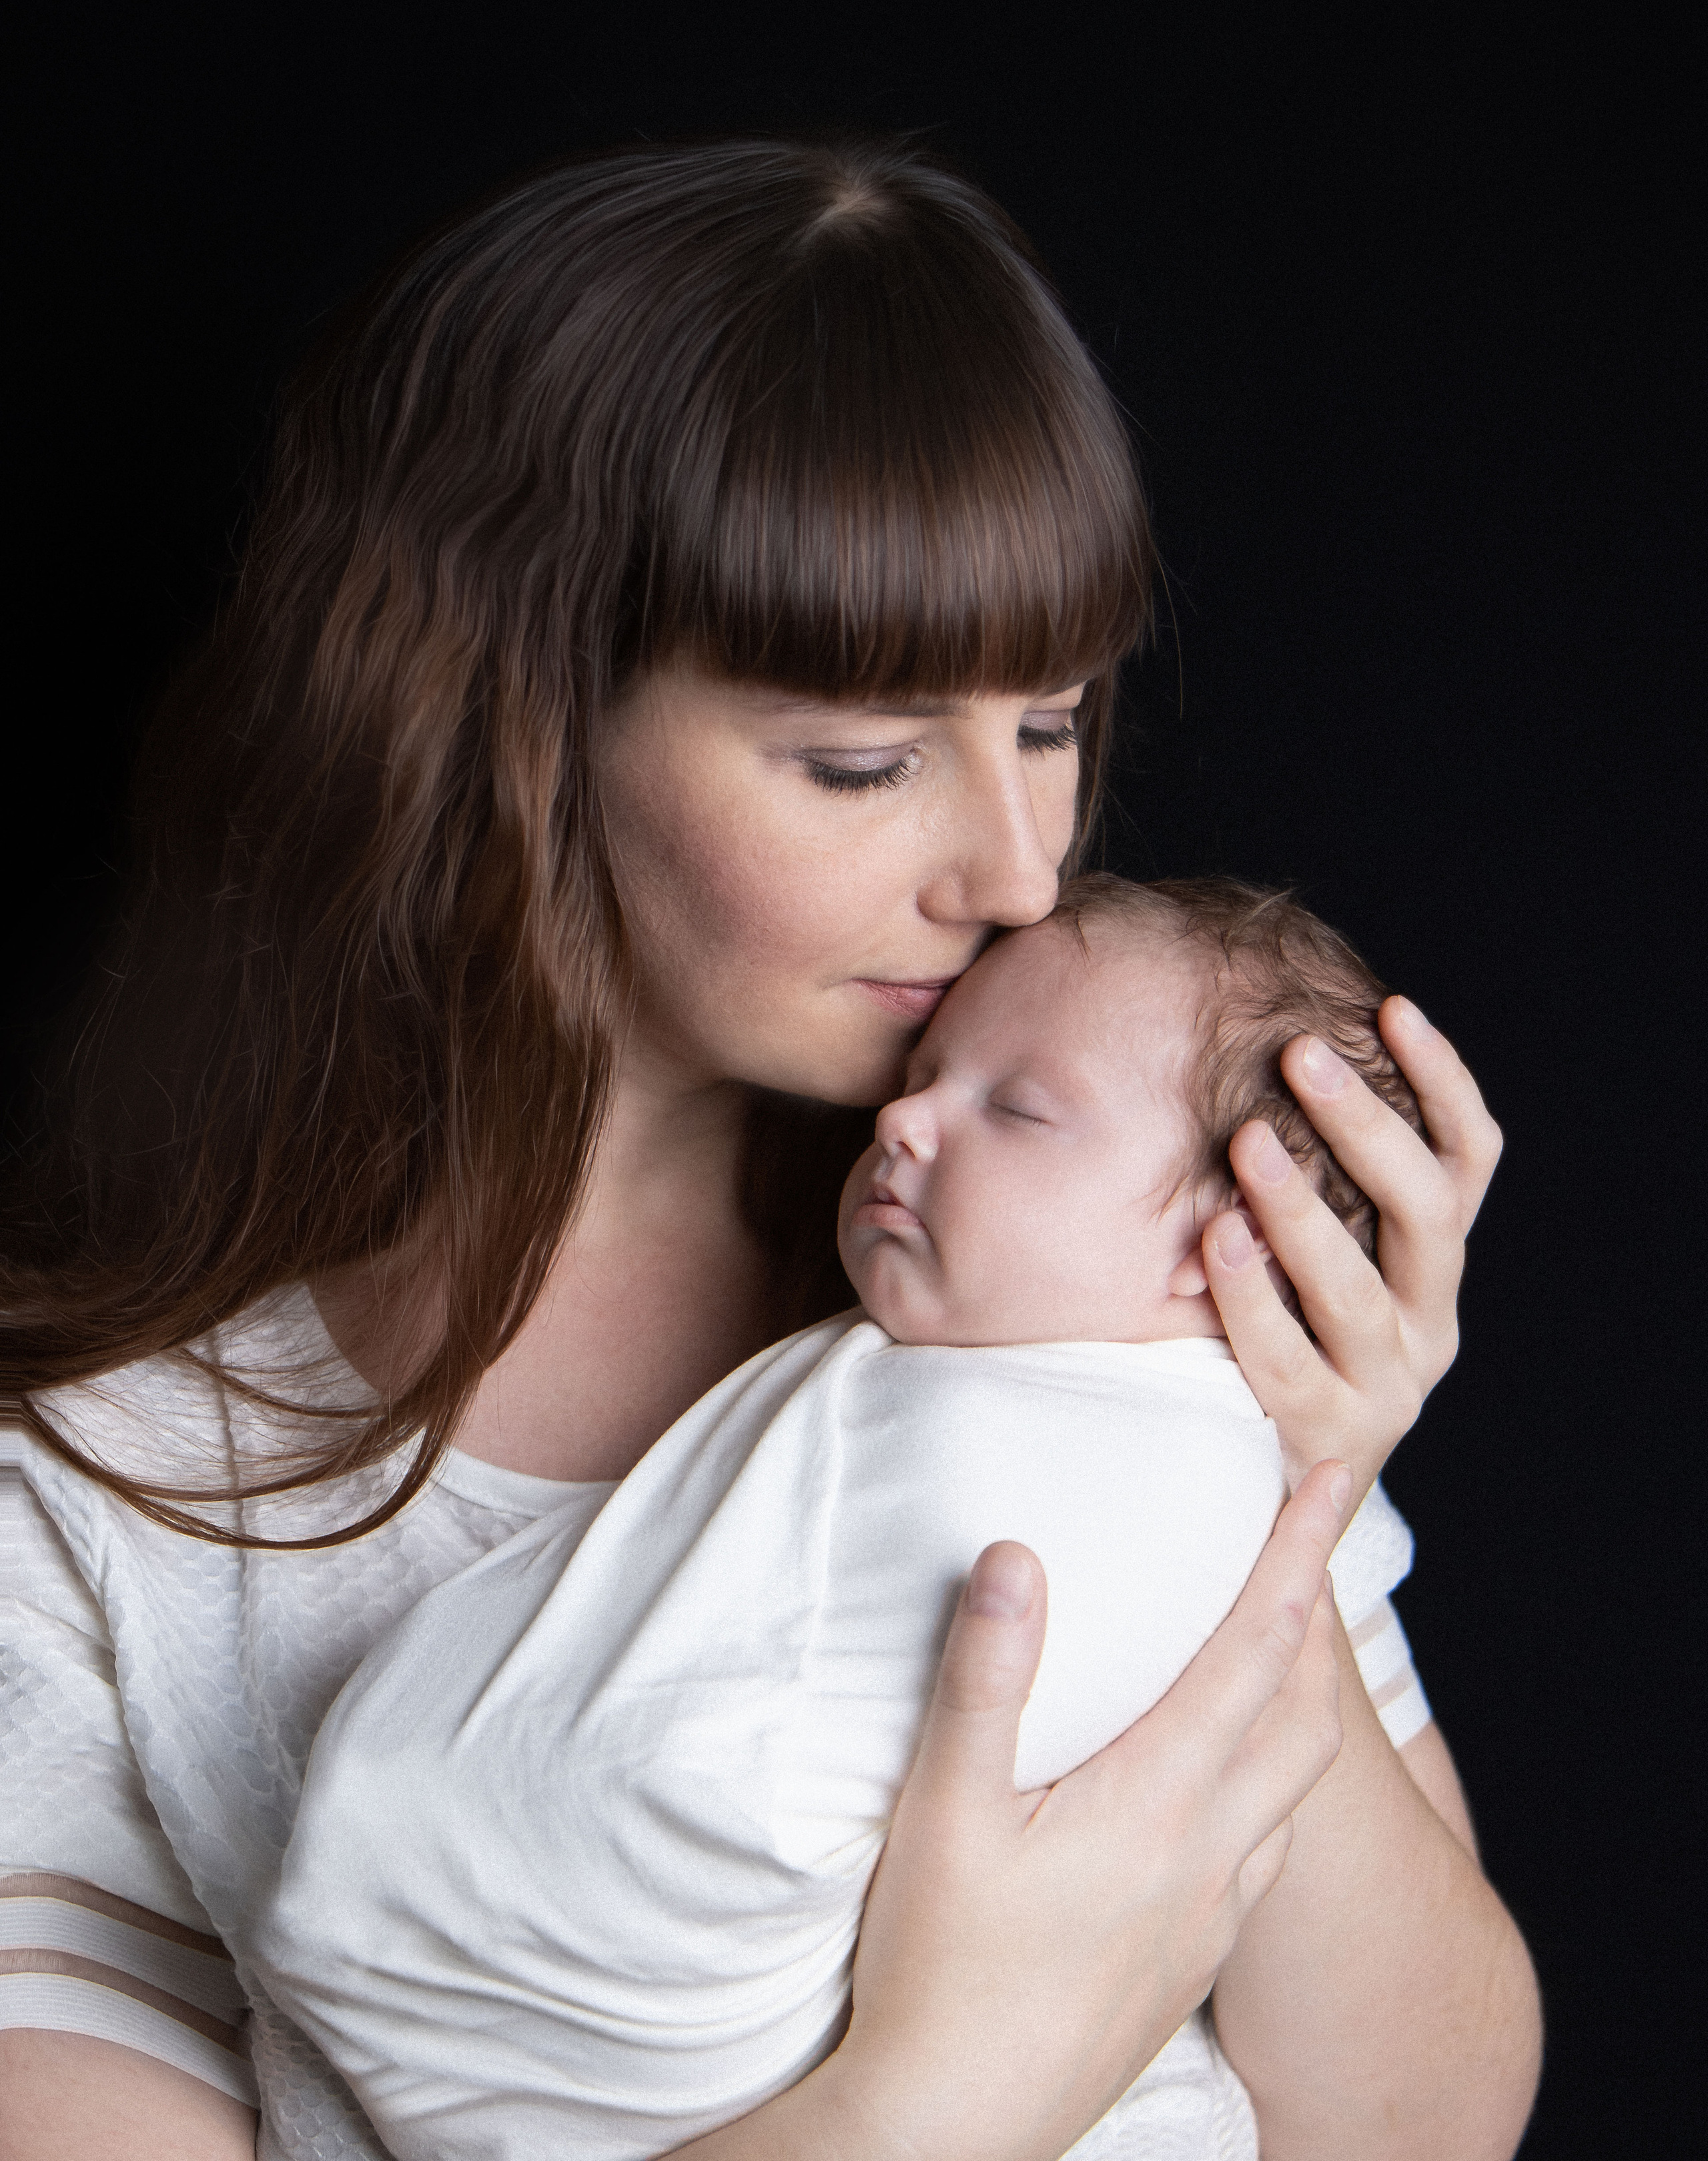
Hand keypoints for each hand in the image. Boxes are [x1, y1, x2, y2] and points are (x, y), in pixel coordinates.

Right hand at [794, 1463, 1350, 2160]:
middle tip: (1312, 1535)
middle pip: (1303, 1712)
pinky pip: (1267, 1847)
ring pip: (1295, 1785)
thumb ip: (985, 1679)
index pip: (1255, 1649)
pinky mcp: (1193, 1961)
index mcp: (1159, 1801)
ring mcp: (1210, 1915)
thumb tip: (1014, 1556)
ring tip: (1279, 1642)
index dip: (1298, 1554)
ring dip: (1302, 1698)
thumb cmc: (938, 1970)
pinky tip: (1229, 1781)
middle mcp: (1210, 1854)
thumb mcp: (943, 1813)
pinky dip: (1272, 1779)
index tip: (1335, 1474)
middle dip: (1315, 1611)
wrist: (953, 2134)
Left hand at [1203, 998, 1500, 1495]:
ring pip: (1357, 1289)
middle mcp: (1430, 1319)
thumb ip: (1306, 1175)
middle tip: (1299, 1054)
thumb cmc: (1278, 1336)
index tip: (1393, 1009)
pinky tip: (1216, 1245)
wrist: (1273, 1491)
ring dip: (1303, 1209)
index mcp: (1435, 1262)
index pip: (1467, 1158)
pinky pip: (1291, 1362)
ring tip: (1250, 1142)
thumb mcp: (1308, 1250)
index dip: (1441, 1081)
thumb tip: (1265, 1047)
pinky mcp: (1329, 1434)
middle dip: (1364, 1125)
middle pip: (1423, 1209)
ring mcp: (1388, 1383)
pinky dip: (1252, 1301)